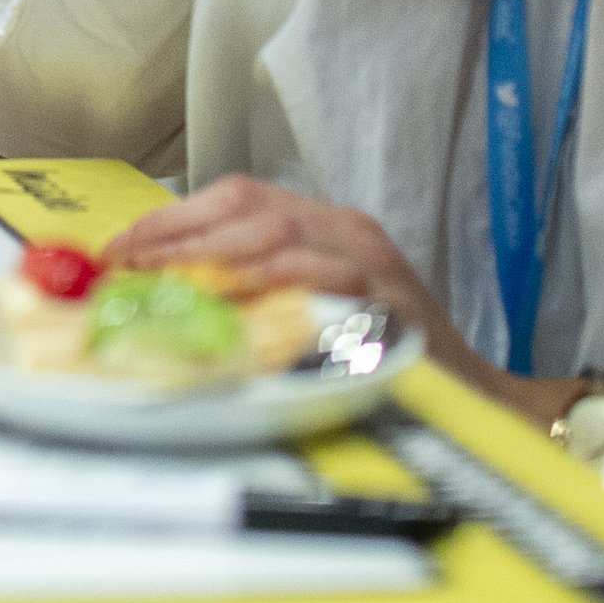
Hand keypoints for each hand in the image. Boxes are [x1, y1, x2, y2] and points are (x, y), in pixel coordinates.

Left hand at [108, 175, 533, 412]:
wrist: (482, 404)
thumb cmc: (389, 361)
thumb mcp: (317, 310)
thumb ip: (259, 293)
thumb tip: (168, 299)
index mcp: (327, 226)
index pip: (238, 198)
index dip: (173, 220)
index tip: (121, 249)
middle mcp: (348, 230)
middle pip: (249, 205)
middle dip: (177, 232)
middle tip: (126, 263)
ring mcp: (372, 261)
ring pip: (277, 232)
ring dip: (209, 253)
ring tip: (159, 278)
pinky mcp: (389, 302)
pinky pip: (322, 277)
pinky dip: (272, 281)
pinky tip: (232, 295)